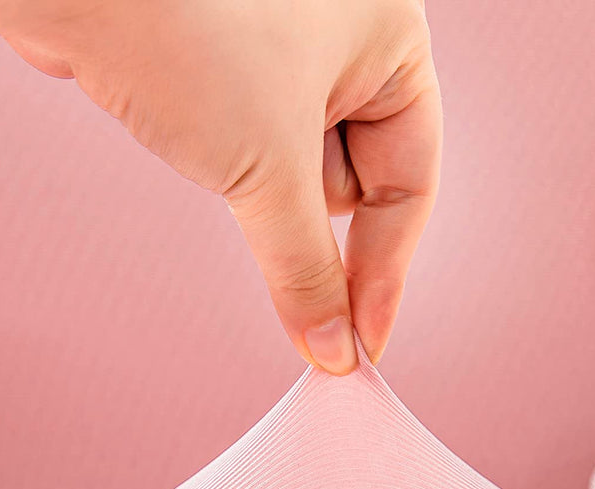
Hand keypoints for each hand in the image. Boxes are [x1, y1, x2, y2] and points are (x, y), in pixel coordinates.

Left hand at [0, 0, 442, 374]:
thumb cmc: (183, 32)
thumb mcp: (268, 172)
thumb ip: (308, 270)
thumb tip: (332, 349)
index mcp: (394, 37)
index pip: (411, 182)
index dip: (385, 272)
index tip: (359, 346)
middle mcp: (349, 33)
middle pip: (358, 177)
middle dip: (310, 209)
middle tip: (270, 214)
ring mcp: (287, 45)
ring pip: (300, 167)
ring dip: (264, 182)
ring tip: (218, 136)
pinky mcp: (228, 61)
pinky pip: (253, 143)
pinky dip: (230, 160)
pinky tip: (193, 127)